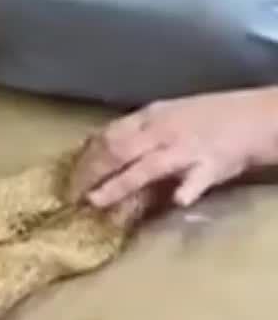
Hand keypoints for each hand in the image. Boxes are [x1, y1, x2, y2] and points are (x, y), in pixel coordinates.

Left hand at [72, 89, 277, 209]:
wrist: (252, 117)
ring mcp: (185, 150)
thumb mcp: (166, 116)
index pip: (108, 135)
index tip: (67, 178)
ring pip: (145, 167)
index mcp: (150, 117)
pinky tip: (175, 202)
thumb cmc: (206, 118)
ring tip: (96, 202)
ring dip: (118, 185)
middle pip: (117, 151)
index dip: (84, 158)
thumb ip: (135, 132)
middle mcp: (162, 132)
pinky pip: (195, 180)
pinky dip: (185, 191)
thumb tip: (97, 147)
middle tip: (72, 197)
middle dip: (90, 175)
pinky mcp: (209, 167)